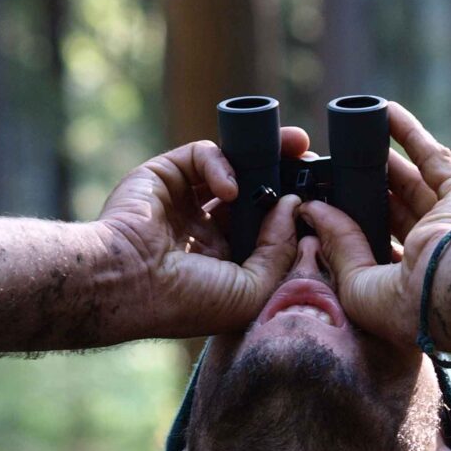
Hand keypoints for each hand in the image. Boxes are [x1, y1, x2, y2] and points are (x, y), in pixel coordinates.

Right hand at [98, 127, 309, 338]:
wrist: (127, 282)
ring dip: (264, 154)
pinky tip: (230, 188)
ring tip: (292, 150)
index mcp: (225, 260)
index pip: (265, 226)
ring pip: (233, 164)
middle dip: (284, 173)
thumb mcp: (251, 289)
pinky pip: (203, 154)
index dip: (292, 209)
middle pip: (254, 189)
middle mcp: (206, 229)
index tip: (322, 196)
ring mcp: (185, 200)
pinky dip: (222, 164)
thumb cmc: (186, 299)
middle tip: (311, 160)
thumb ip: (279, 250)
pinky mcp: (166, 174)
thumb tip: (292, 206)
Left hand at [301, 101, 450, 348]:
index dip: (352, 231)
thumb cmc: (413, 305)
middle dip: (363, 191)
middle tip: (331, 171)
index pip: (378, 253)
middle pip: (393, 213)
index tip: (323, 209)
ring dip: (384, 159)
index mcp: (412, 289)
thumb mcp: (359, 287)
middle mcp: (438, 257)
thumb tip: (313, 212)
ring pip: (414, 182)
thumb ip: (340, 249)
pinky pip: (434, 158)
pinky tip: (385, 113)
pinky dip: (409, 133)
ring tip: (353, 139)